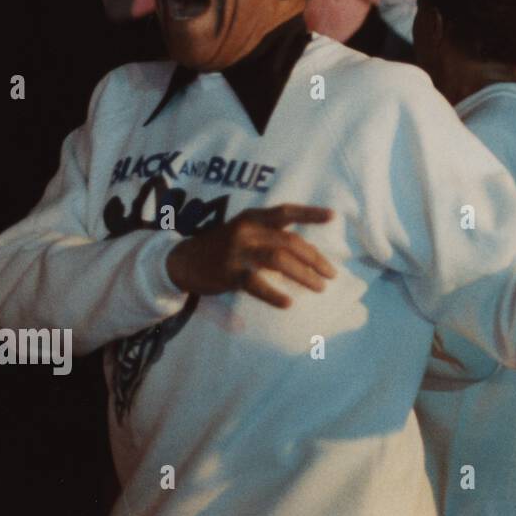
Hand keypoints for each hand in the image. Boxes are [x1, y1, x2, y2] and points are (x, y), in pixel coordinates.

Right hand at [165, 204, 336, 307]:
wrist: (183, 260)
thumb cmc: (223, 246)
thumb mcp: (245, 230)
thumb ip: (271, 234)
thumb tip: (307, 251)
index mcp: (254, 217)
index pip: (286, 212)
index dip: (310, 213)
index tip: (333, 217)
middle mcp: (247, 229)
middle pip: (290, 241)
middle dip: (315, 259)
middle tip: (332, 274)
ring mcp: (238, 251)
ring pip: (279, 260)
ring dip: (303, 275)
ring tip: (319, 287)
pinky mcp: (229, 272)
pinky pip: (256, 283)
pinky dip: (273, 294)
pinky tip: (287, 303)